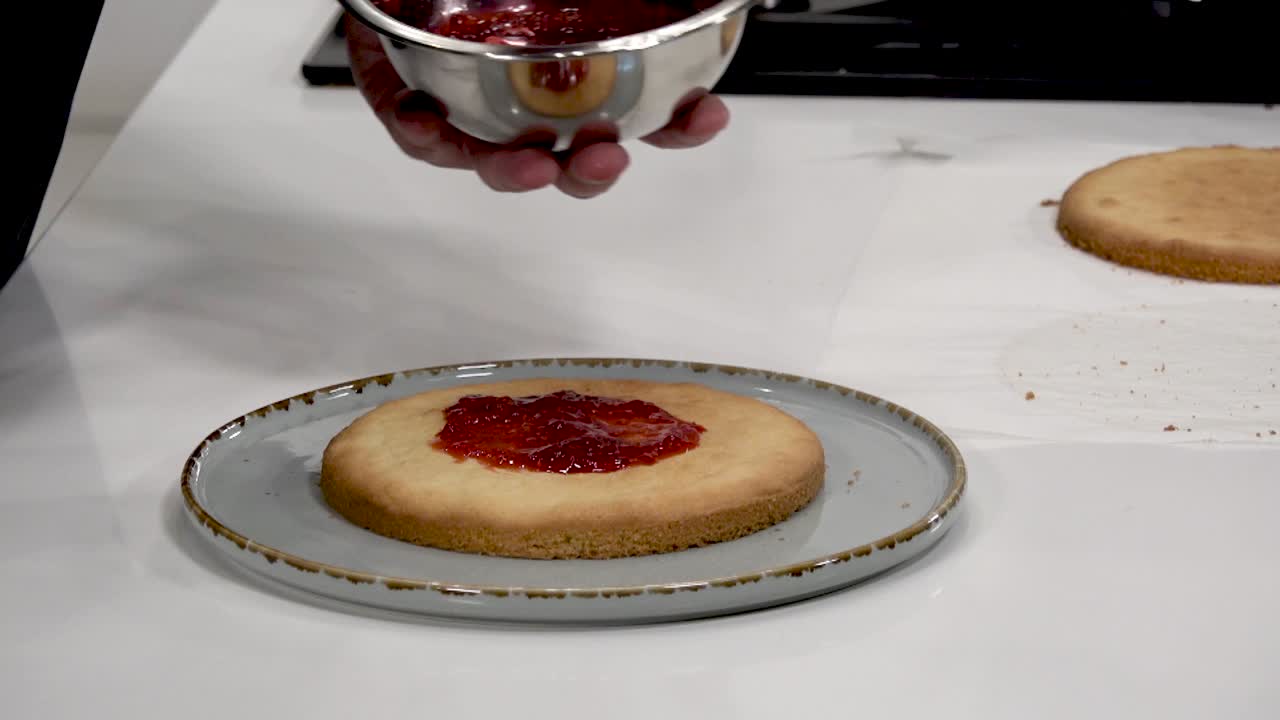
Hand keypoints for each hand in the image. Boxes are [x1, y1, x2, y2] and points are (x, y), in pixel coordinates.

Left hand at [345, 14, 729, 198]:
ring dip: (517, 172)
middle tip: (609, 158)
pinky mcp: (410, 112)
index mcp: (573, 78)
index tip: (705, 114)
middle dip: (592, 170)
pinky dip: (422, 131)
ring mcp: (471, 113)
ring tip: (533, 165)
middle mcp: (528, 104)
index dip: (677, 124)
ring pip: (496, 164)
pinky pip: (417, 134)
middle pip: (569, 160)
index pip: (639, 114)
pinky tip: (422, 116)